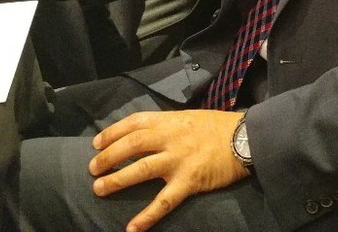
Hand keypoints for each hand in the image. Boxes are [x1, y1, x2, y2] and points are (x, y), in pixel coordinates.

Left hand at [89, 109, 247, 231]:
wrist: (245, 138)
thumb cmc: (218, 127)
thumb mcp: (189, 118)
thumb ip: (168, 125)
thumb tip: (145, 134)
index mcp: (171, 120)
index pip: (135, 122)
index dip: (113, 132)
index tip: (97, 142)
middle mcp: (171, 137)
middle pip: (132, 144)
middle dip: (109, 156)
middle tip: (93, 167)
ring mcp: (179, 159)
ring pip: (141, 169)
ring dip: (117, 179)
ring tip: (99, 188)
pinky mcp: (189, 181)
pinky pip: (164, 201)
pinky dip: (147, 216)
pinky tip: (132, 228)